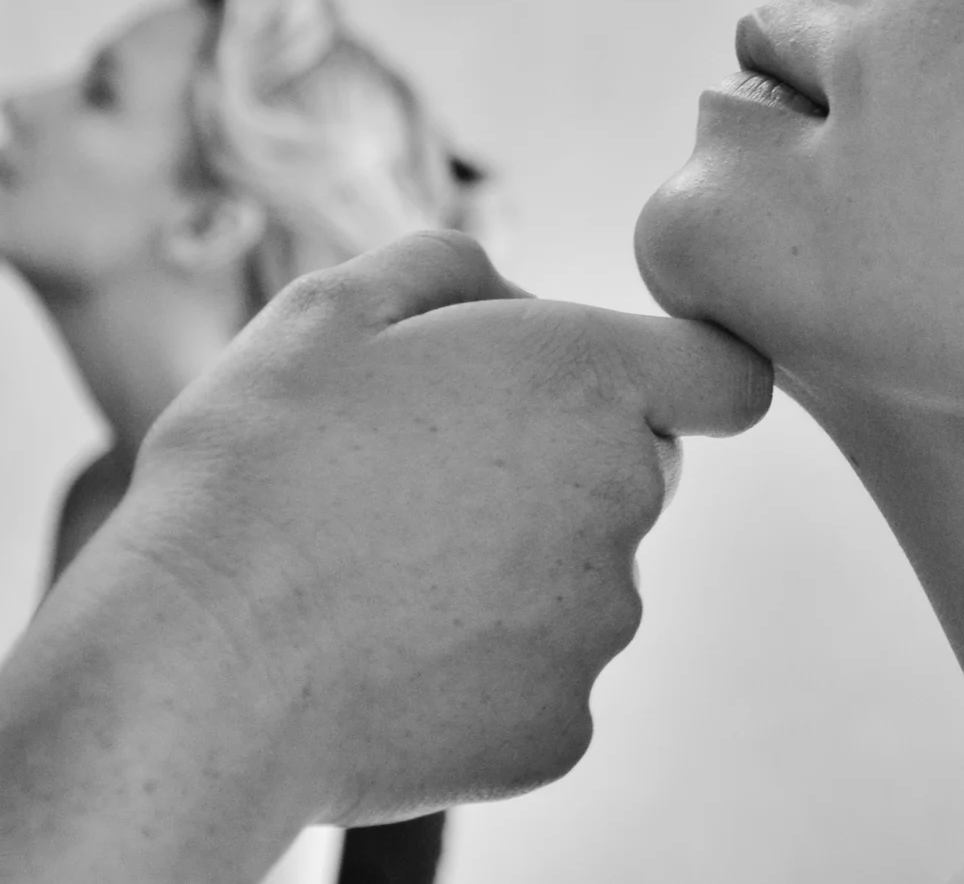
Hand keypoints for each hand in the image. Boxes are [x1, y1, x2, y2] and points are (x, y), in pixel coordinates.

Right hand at [0, 231, 773, 881]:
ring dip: (511, 579)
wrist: (199, 660)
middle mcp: (626, 496)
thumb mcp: (333, 308)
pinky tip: (386, 664)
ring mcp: (600, 621)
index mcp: (590, 380)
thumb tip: (511, 299)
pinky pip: (537, 688)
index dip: (684, 383)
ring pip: (581, 585)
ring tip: (379, 581)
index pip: (726, 377)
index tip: (625, 398)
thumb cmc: (259, 468)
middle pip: (637, 476)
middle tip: (425, 489)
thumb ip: (453, 273)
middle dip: (561, 472)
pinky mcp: (561, 727)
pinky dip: (477, 679)